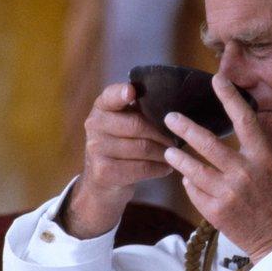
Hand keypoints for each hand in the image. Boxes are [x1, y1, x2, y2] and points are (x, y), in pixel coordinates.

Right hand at [66, 83, 173, 237]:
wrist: (102, 179)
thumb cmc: (121, 143)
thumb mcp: (124, 122)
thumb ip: (139, 109)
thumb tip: (171, 107)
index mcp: (101, 107)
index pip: (110, 96)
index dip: (121, 93)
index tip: (132, 91)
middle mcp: (94, 125)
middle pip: (136, 125)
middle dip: (161, 133)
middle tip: (176, 139)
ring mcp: (95, 149)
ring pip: (142, 148)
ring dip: (163, 152)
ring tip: (175, 154)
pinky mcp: (103, 171)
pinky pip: (141, 168)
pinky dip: (159, 168)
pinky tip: (166, 168)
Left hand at [162, 74, 271, 261]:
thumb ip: (255, 153)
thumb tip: (231, 136)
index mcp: (265, 158)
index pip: (245, 120)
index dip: (229, 97)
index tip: (217, 79)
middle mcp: (245, 172)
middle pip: (207, 143)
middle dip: (184, 127)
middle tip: (170, 117)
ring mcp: (228, 193)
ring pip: (192, 168)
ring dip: (178, 157)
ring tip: (169, 150)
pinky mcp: (215, 212)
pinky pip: (194, 190)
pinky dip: (189, 183)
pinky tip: (188, 179)